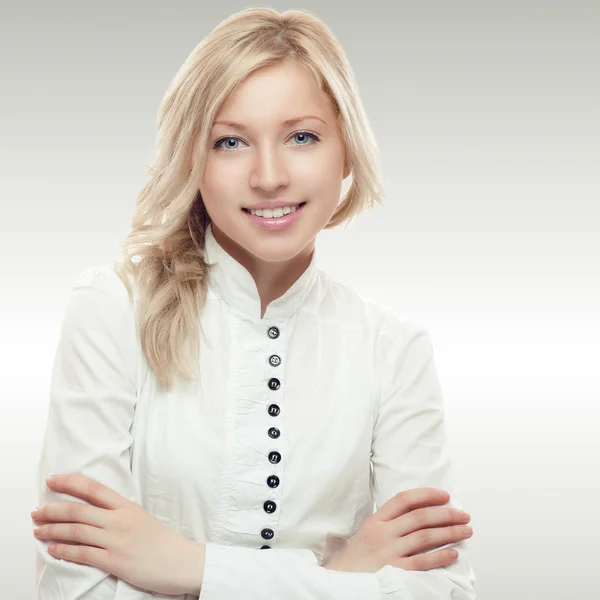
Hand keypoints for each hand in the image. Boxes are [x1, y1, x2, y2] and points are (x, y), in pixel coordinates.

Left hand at [31, 474, 204, 595]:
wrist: (180, 561)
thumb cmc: (160, 540)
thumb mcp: (140, 516)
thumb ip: (117, 511)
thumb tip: (91, 508)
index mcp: (126, 506)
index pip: (93, 488)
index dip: (69, 482)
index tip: (51, 480)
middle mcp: (120, 520)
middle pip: (78, 510)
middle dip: (52, 510)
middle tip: (36, 511)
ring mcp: (117, 541)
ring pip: (76, 531)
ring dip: (52, 530)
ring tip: (38, 530)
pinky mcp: (115, 561)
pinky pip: (83, 554)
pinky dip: (64, 551)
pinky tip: (53, 549)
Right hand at [323, 488, 471, 572]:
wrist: (342, 581)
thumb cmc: (357, 557)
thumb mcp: (367, 531)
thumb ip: (388, 521)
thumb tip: (419, 511)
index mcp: (376, 520)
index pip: (404, 499)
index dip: (427, 495)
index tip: (445, 496)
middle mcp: (383, 533)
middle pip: (420, 517)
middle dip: (446, 514)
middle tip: (463, 515)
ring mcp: (389, 552)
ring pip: (425, 537)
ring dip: (450, 532)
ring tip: (465, 531)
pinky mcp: (395, 572)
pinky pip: (423, 562)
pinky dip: (440, 556)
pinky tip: (453, 553)